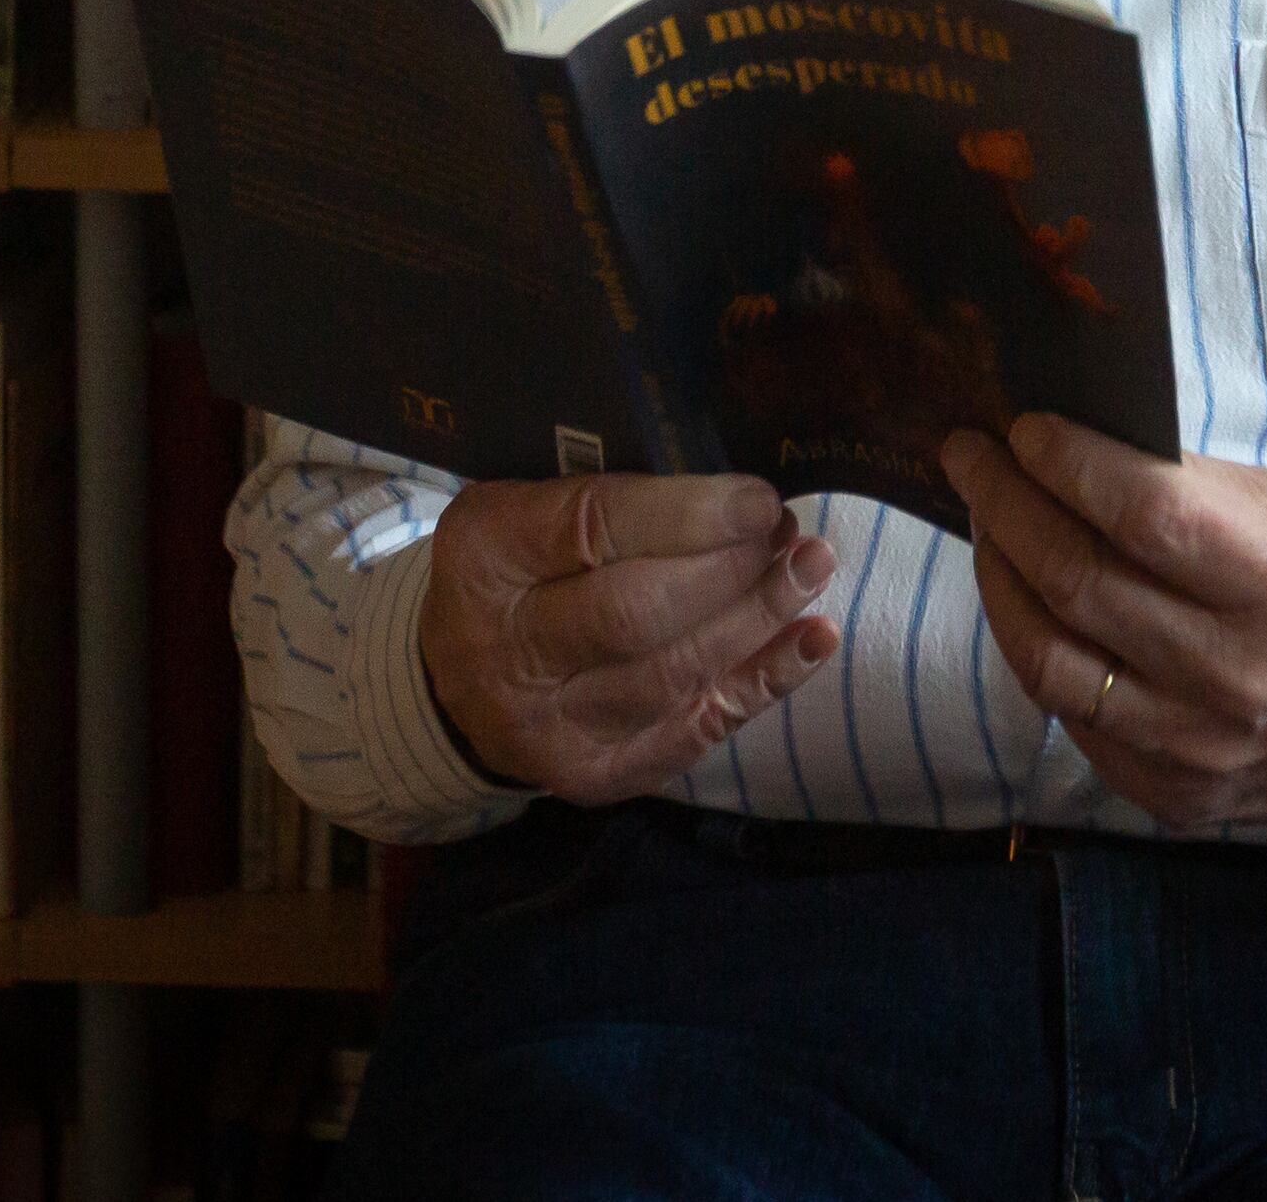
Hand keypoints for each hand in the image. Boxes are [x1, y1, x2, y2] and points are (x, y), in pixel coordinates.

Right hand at [418, 473, 839, 804]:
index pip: (593, 529)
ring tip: (810, 570)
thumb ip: (610, 497)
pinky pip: (695, 729)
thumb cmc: (514, 572)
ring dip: (757, 620)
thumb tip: (733, 493)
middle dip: (729, 571)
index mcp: (487, 556)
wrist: (454, 685)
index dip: (689, 515)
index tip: (758, 498)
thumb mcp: (525, 508)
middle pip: (635, 613)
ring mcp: (548, 725)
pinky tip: (812, 640)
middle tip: (789, 536)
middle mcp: (507, 649)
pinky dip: (764, 682)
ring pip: (672, 675)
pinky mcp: (592, 774)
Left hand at [943, 418, 1266, 839]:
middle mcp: (1239, 677)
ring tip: (986, 522)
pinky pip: (1069, 715)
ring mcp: (1197, 750)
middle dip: (1008, 503)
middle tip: (971, 455)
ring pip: (1049, 657)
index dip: (1071, 464)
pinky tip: (1027, 599)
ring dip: (998, 575)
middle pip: (1080, 581)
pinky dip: (1034, 645)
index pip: (1149, 515)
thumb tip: (1087, 442)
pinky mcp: (1170, 796)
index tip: (1024, 427)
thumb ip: (1199, 490)